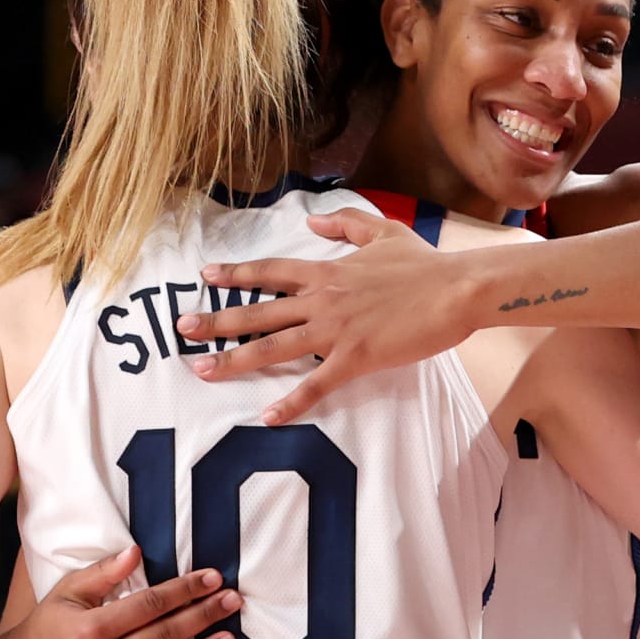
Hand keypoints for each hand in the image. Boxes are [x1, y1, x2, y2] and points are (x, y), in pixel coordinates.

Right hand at [0, 544, 238, 638]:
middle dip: (202, 617)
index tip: (214, 579)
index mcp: (90, 628)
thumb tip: (136, 552)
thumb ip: (102, 574)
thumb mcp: (66, 592)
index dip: (185, 590)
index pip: (150, 604)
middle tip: (233, 604)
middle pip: (162, 638)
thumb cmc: (46, 628)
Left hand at [177, 208, 476, 422]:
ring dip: (235, 360)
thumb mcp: (384, 231)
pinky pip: (316, 384)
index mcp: (326, 272)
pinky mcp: (356, 357)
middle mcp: (321, 300)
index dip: (236, 274)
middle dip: (216, 321)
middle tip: (181, 329)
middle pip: (258, 311)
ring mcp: (335, 330)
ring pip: (274, 346)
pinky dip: (291, 402)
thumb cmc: (425, 264)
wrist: (458, 289)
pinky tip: (268, 416)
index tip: (205, 277)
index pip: (270, 271)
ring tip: (202, 371)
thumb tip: (313, 222)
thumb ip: (346, 225)